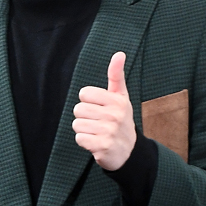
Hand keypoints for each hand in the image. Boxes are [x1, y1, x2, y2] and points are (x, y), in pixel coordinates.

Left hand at [72, 51, 135, 170]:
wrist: (128, 151)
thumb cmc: (120, 120)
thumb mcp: (121, 97)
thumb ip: (116, 75)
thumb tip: (119, 54)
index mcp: (117, 101)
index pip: (84, 94)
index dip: (88, 101)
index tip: (99, 108)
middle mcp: (114, 115)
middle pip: (78, 109)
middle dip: (84, 117)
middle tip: (97, 122)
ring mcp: (109, 131)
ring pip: (77, 124)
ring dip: (84, 130)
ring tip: (96, 132)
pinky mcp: (102, 146)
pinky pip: (79, 138)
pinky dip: (84, 142)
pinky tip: (95, 142)